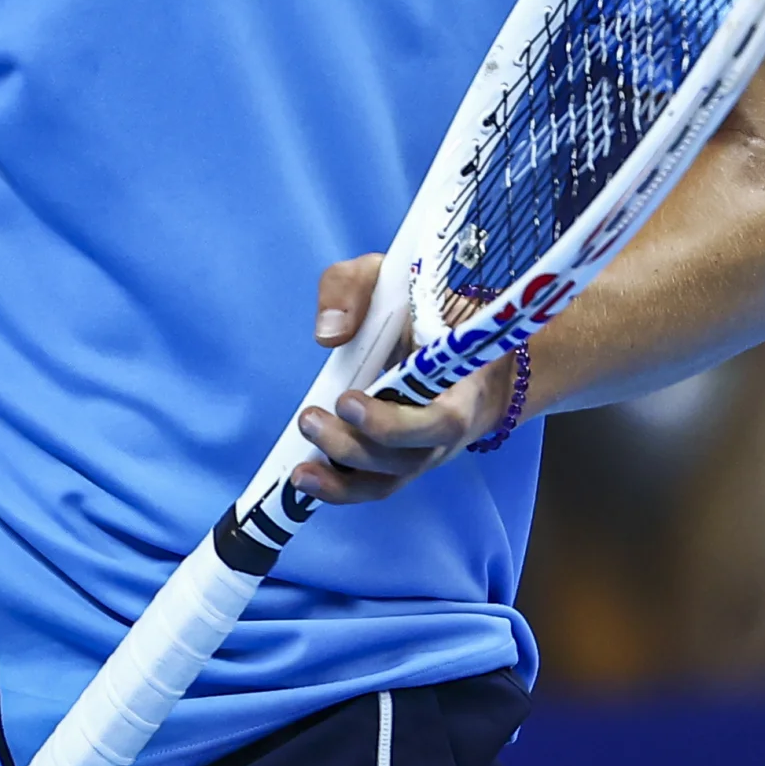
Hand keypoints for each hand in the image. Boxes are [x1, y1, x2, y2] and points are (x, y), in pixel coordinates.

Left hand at [294, 255, 518, 502]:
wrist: (464, 345)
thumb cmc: (425, 308)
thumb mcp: (390, 276)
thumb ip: (354, 288)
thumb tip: (330, 333)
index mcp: (461, 384)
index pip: (439, 419)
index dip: (394, 421)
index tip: (348, 400)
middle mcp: (447, 428)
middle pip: (409, 456)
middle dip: (355, 445)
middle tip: (311, 418)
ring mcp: (424, 449)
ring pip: (389, 478)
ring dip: (342, 475)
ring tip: (300, 465)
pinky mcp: (401, 462)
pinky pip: (375, 487)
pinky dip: (339, 490)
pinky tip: (306, 481)